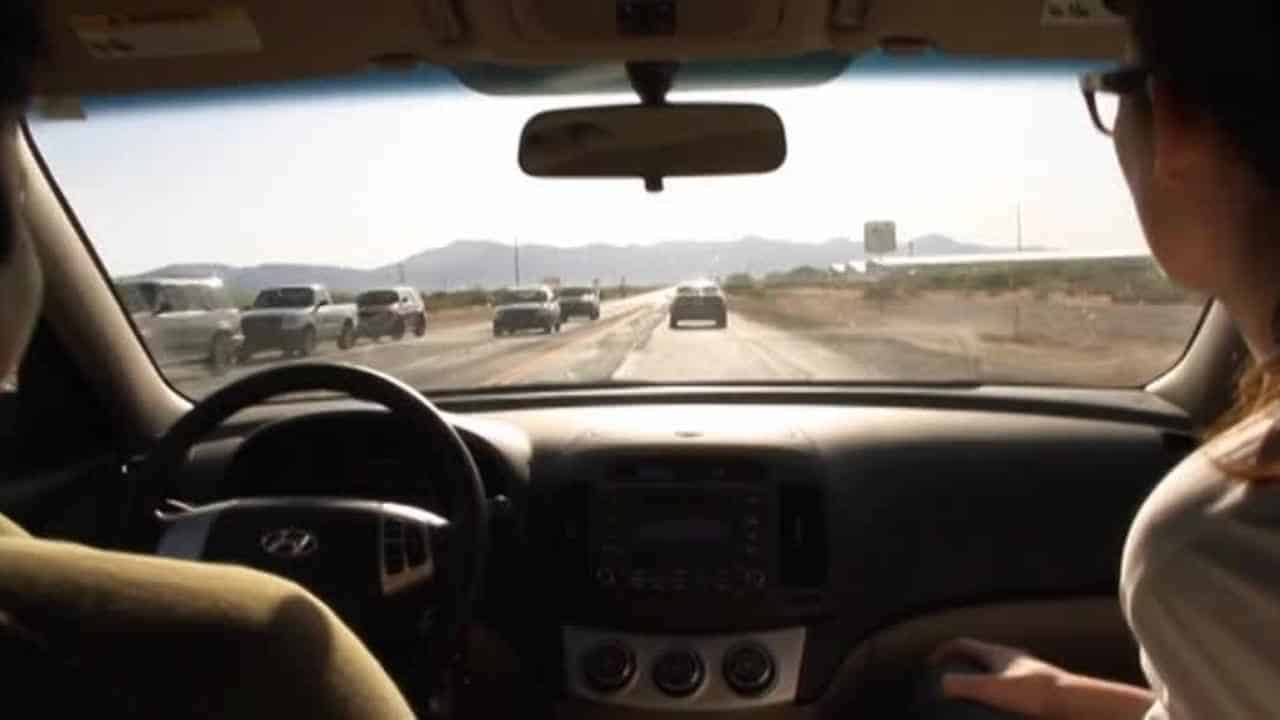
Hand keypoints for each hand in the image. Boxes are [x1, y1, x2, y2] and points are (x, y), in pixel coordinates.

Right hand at [932, 638, 1072, 717]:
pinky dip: (997, 698)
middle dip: (961, 667)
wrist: (1075, 705)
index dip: (943, 651)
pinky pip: (1010, 692)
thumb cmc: (1034, 694)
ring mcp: (1026, 675)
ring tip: (971, 701)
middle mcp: (1012, 660)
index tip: (930, 664)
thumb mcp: (990, 688)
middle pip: (979, 657)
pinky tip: (998, 713)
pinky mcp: (1037, 693)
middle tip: (948, 682)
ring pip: (996, 674)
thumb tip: (940, 685)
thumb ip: (961, 685)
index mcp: (998, 653)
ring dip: (980, 683)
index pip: (962, 644)